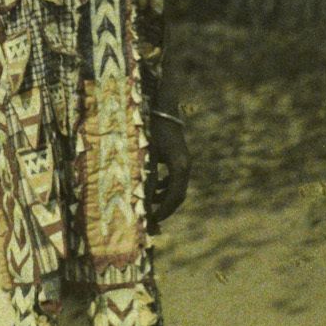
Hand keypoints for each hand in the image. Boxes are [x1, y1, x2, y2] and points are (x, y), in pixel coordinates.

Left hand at [149, 114, 190, 228]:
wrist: (162, 107)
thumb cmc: (152, 128)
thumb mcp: (147, 152)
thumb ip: (146, 173)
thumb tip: (140, 196)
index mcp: (179, 166)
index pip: (175, 195)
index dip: (164, 210)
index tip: (152, 219)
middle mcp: (184, 165)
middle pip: (178, 194)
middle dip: (166, 208)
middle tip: (152, 218)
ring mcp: (183, 161)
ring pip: (177, 187)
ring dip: (164, 198)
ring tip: (149, 204)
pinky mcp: (179, 157)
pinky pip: (174, 178)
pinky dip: (164, 186)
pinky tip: (152, 187)